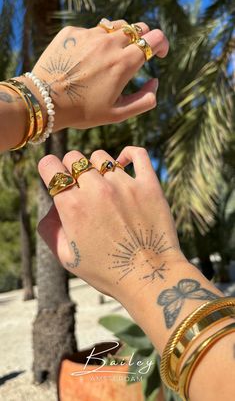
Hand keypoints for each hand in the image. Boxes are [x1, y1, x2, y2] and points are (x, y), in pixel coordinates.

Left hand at [18, 20, 168, 129]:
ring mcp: (89, 35)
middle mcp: (109, 43)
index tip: (158, 53)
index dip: (161, 45)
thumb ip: (144, 100)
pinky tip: (87, 58)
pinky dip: (96, 41)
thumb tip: (155, 82)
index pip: (155, 38)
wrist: (45, 101)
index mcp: (124, 62)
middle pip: (137, 28)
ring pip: (115, 26)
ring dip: (121, 38)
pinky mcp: (72, 32)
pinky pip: (92, 30)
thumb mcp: (117, 114)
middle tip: (136, 54)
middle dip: (143, 40)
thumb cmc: (83, 111)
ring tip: (113, 55)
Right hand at [38, 146, 185, 304]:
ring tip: (103, 183)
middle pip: (74, 158)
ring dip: (97, 167)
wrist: (150, 278)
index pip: (49, 166)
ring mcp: (124, 185)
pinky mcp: (148, 185)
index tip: (56, 178)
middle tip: (79, 185)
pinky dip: (128, 154)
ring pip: (102, 156)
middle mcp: (96, 190)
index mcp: (72, 207)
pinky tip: (123, 162)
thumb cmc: (106, 271)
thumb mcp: (67, 257)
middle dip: (71, 168)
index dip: (49, 170)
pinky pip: (137, 154)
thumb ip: (50, 228)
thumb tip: (52, 206)